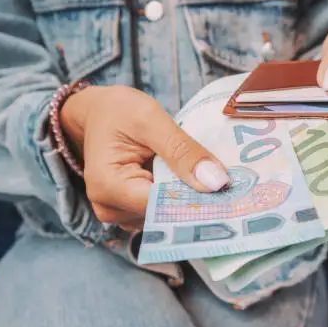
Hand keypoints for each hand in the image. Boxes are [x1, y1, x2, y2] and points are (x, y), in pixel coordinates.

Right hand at [60, 85, 228, 231]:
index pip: (161, 207)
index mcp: (108, 186)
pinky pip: (161, 210)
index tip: (231, 193)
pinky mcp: (130, 211)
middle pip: (165, 215)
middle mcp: (110, 208)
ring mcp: (119, 213)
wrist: (97, 113)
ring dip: (188, 197)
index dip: (197, 201)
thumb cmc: (117, 111)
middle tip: (230, 183)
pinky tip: (192, 180)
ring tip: (208, 176)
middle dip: (196, 199)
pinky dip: (179, 196)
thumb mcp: (151, 120)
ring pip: (166, 215)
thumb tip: (217, 182)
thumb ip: (182, 151)